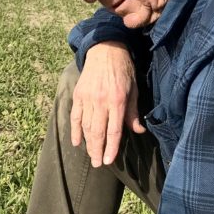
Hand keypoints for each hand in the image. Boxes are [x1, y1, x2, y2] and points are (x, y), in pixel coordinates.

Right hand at [70, 42, 145, 166]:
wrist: (105, 49)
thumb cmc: (123, 70)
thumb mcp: (134, 89)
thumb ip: (133, 112)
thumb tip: (138, 131)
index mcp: (118, 101)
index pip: (114, 131)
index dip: (111, 148)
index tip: (109, 161)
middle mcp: (101, 102)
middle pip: (98, 132)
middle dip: (97, 151)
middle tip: (98, 164)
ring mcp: (88, 98)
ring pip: (86, 127)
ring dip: (88, 144)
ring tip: (91, 156)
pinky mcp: (78, 95)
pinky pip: (76, 117)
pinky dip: (75, 130)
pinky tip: (76, 142)